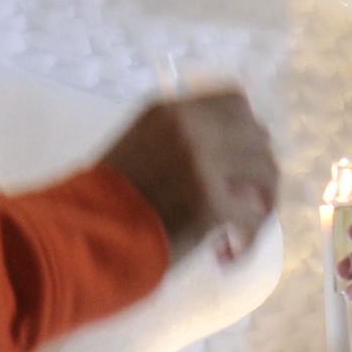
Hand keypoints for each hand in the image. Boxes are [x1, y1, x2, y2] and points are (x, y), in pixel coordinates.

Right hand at [95, 91, 280, 264]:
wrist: (85, 233)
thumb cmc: (105, 200)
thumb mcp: (138, 146)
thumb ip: (178, 140)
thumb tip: (228, 154)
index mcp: (170, 111)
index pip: (235, 101)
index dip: (248, 129)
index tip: (243, 156)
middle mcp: (190, 128)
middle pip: (257, 135)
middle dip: (259, 169)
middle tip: (251, 199)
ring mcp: (202, 162)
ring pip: (265, 172)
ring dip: (262, 202)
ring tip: (242, 228)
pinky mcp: (210, 201)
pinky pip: (253, 214)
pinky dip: (248, 236)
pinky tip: (229, 250)